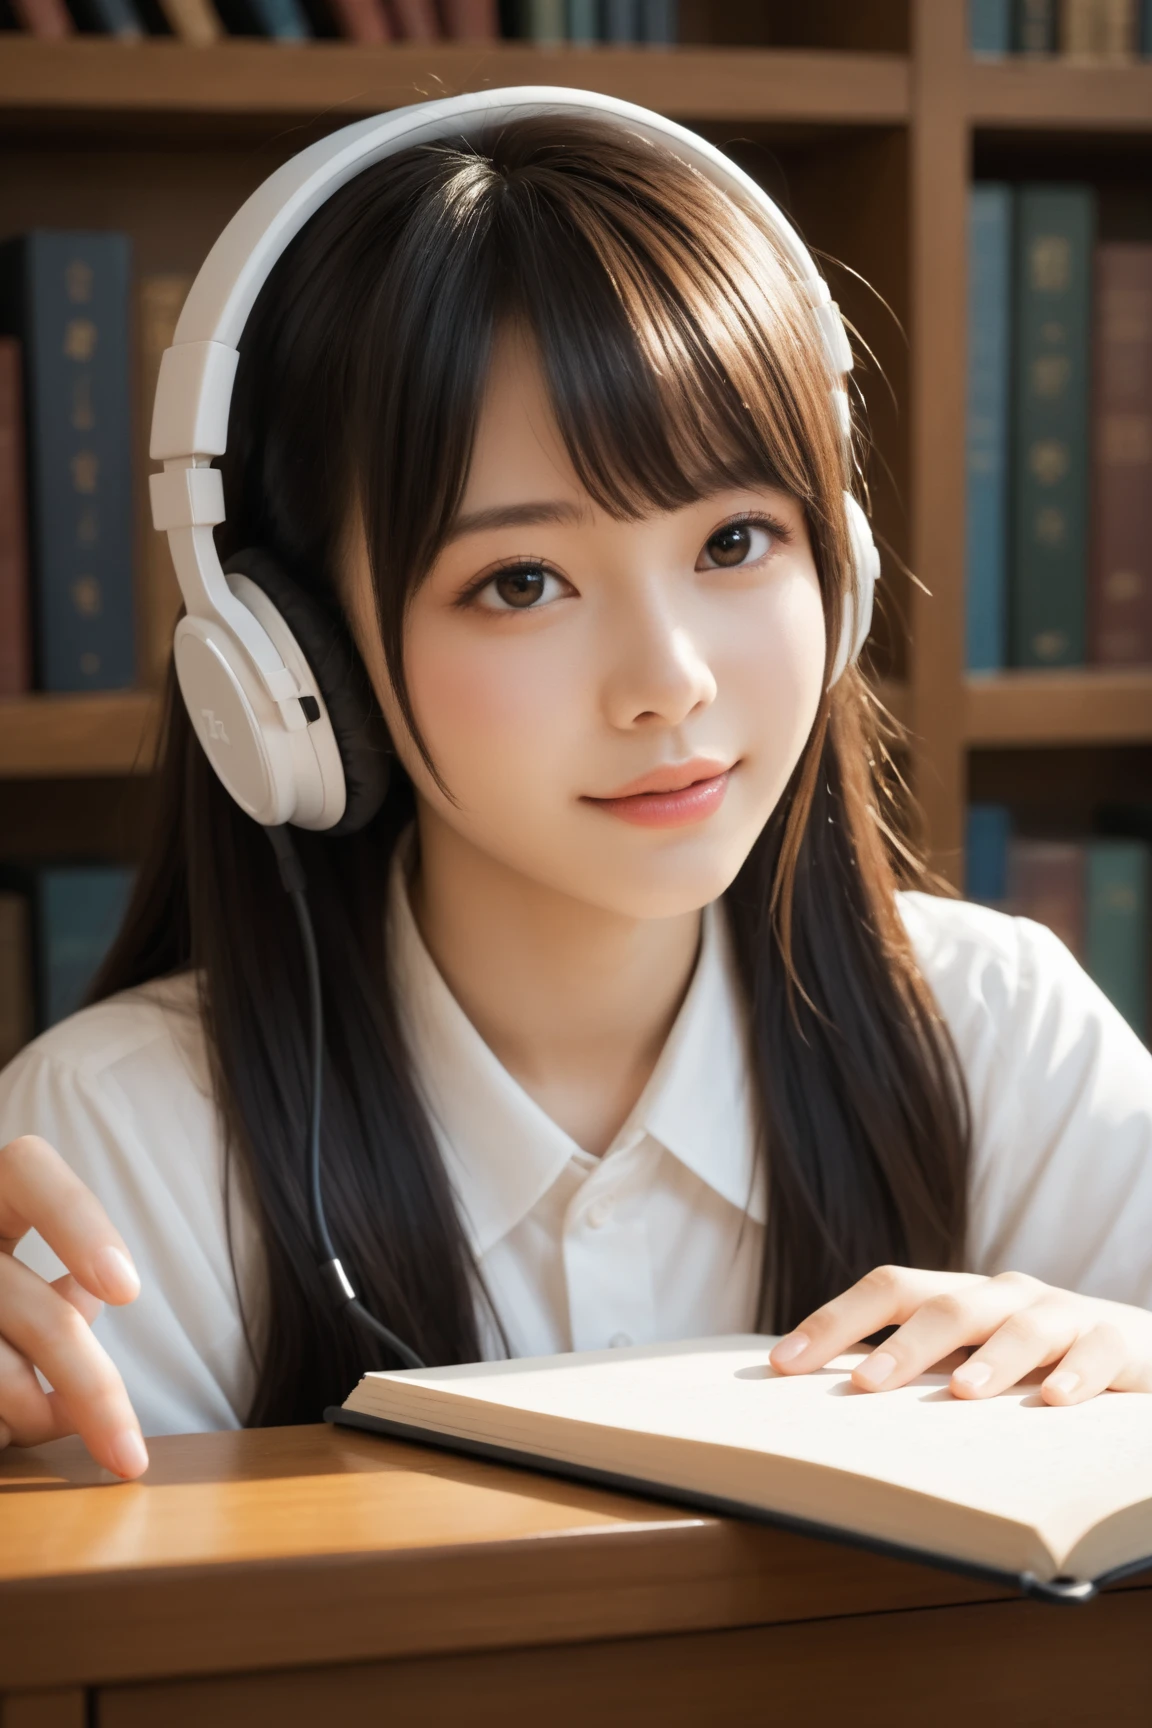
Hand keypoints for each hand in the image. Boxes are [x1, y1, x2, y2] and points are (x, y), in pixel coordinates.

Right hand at [0, 1134, 147, 1477]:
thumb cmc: (0, 1294)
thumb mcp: (12, 1267)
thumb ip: (52, 1279)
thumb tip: (87, 1299)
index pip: (28, 1171)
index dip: (80, 1224)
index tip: (126, 1292)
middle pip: (40, 1314)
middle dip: (92, 1391)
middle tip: (130, 1458)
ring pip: (0, 1374)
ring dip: (33, 1417)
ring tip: (40, 1418)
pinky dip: (0, 1429)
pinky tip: (4, 1422)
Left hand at [768, 1265, 1151, 1404]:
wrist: (1133, 1348)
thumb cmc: (1030, 1362)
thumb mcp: (969, 1359)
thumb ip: (913, 1371)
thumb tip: (819, 1402)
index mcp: (958, 1296)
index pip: (887, 1291)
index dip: (834, 1322)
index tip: (782, 1365)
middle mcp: (1003, 1295)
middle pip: (946, 1307)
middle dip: (902, 1347)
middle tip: (865, 1387)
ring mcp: (1061, 1314)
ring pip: (1022, 1326)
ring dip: (990, 1360)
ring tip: (961, 1394)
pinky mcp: (1117, 1341)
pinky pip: (1097, 1352)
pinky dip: (1077, 1375)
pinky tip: (1055, 1402)